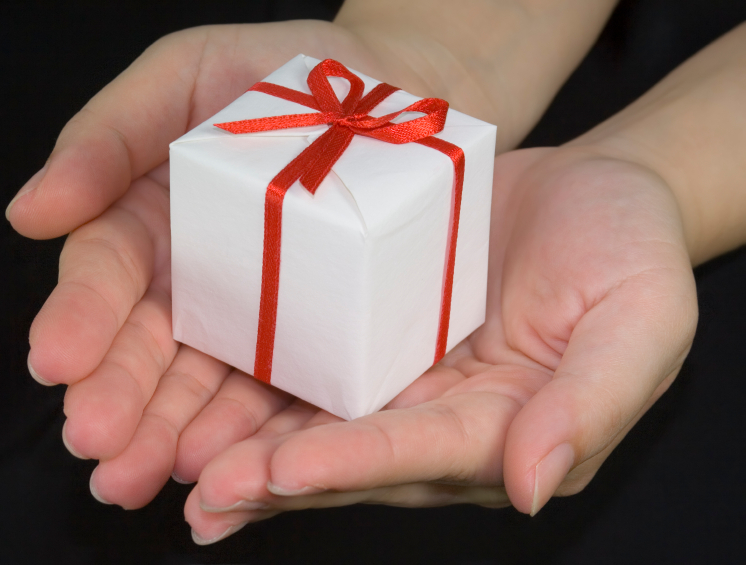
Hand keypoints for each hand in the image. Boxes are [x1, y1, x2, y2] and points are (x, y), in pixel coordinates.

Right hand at [7, 20, 492, 506]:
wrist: (401, 97)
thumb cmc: (288, 74)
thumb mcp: (188, 75)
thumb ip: (109, 135)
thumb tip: (28, 212)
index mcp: (153, 221)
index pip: (105, 276)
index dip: (78, 318)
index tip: (56, 360)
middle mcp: (196, 281)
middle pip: (146, 347)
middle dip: (118, 397)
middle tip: (97, 442)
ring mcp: (256, 318)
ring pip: (204, 385)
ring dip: (171, 433)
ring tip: (145, 474)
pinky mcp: (317, 339)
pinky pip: (282, 389)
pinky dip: (251, 430)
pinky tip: (227, 462)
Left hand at [181, 146, 697, 543]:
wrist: (592, 189)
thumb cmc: (628, 252)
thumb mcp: (639, 321)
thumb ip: (591, 406)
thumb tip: (532, 486)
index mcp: (502, 428)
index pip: (421, 455)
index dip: (354, 463)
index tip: (285, 471)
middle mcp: (438, 417)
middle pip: (352, 455)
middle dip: (277, 476)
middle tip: (204, 491)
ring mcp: (399, 376)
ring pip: (315, 421)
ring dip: (247, 446)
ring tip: (180, 464)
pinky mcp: (369, 330)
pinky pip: (310, 365)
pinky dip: (256, 385)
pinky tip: (199, 397)